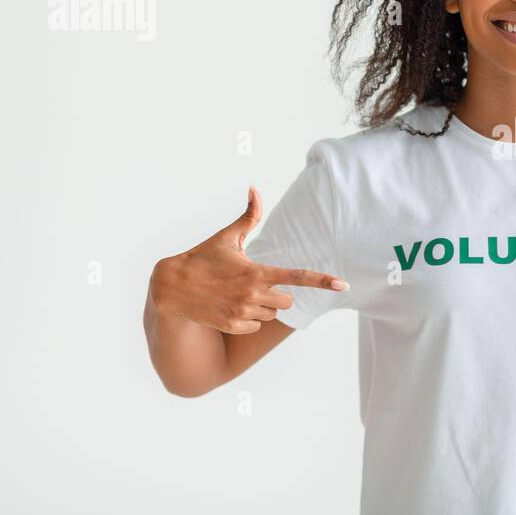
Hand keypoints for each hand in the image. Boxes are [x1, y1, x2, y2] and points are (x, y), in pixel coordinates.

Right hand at [149, 186, 348, 334]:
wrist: (171, 288)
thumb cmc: (202, 259)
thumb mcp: (226, 237)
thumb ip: (249, 216)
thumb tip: (255, 188)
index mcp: (256, 272)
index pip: (297, 276)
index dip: (322, 280)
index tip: (344, 285)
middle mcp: (253, 295)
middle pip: (287, 301)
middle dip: (277, 294)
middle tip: (254, 284)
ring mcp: (242, 313)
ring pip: (271, 314)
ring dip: (261, 307)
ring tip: (236, 295)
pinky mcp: (233, 326)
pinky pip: (256, 326)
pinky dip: (248, 319)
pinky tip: (230, 307)